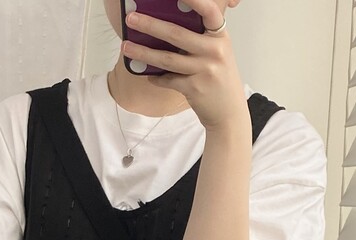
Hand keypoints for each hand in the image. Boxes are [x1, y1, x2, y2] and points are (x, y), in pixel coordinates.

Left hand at [123, 0, 246, 132]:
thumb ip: (201, 38)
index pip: (210, 11)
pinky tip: (148, 75)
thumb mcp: (217, 53)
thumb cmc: (219, 79)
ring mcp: (205, 70)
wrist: (228, 113)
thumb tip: (167, 25)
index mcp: (220, 37)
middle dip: (150, 25)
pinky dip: (156, 78)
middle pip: (177, 34)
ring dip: (144, 53)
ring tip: (126, 47)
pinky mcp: (195, 89)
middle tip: (131, 18)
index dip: (196, 0)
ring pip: (167, 59)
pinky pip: (169, 80)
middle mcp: (215, 51)